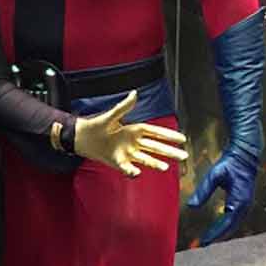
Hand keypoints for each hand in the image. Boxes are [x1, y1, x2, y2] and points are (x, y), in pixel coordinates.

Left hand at [73, 91, 189, 177]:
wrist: (82, 139)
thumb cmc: (96, 125)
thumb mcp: (110, 116)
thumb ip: (124, 107)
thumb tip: (134, 93)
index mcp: (134, 130)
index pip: (156, 133)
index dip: (169, 136)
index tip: (182, 139)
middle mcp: (134, 142)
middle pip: (155, 147)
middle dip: (169, 151)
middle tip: (184, 156)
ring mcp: (128, 153)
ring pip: (146, 159)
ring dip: (156, 163)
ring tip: (167, 167)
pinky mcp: (118, 162)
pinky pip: (128, 168)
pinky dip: (132, 171)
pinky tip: (137, 173)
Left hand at [186, 146, 259, 244]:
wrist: (245, 153)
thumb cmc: (230, 163)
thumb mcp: (214, 176)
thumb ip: (203, 191)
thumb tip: (190, 206)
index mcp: (239, 201)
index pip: (226, 224)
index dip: (214, 234)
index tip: (203, 242)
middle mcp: (245, 205)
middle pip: (231, 227)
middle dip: (217, 235)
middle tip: (203, 243)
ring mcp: (246, 203)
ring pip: (234, 223)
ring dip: (222, 231)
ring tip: (208, 237)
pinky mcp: (243, 200)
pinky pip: (234, 217)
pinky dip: (226, 224)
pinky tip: (217, 226)